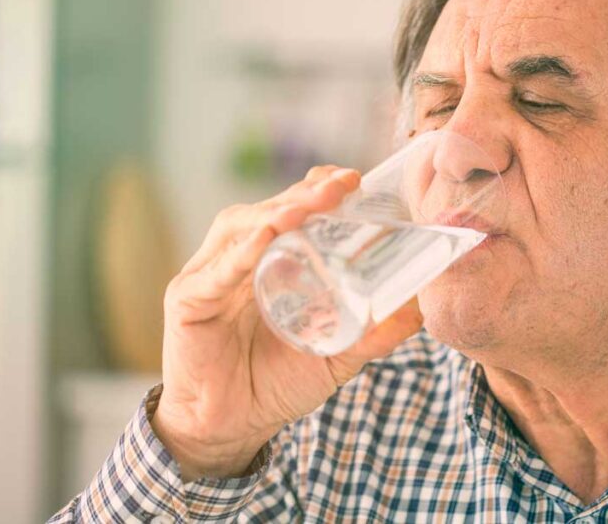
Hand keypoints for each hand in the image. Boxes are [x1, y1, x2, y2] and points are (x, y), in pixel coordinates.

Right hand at [151, 166, 424, 479]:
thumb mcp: (335, 354)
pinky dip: (238, 255)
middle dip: (305, 194)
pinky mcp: (187, 301)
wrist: (231, 427)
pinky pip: (214, 273)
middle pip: (270, 210)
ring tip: (304, 208)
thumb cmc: (276, 382)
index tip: (353, 180)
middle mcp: (238, 258)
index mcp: (271, 259)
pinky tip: (262, 240)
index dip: (318, 189)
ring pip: (239, 229)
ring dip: (273, 214)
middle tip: (341, 186)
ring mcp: (210, 276)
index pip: (292, 208)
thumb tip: (419, 313)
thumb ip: (373, 334)